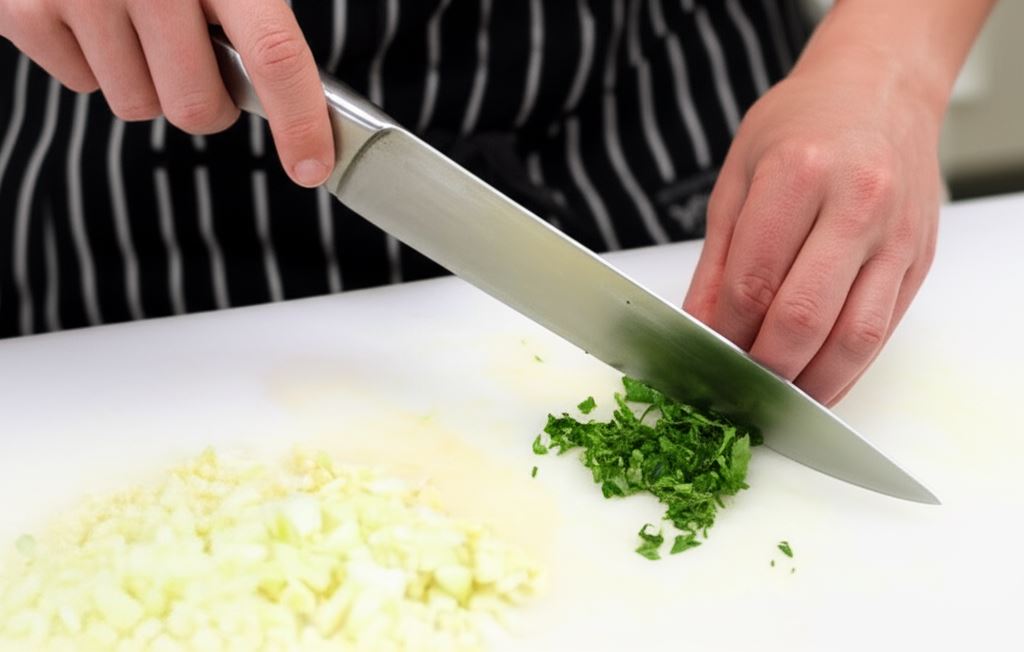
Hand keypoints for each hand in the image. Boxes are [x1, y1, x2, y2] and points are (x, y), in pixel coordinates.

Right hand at [0, 0, 333, 186]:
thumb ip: (259, 14)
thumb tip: (306, 96)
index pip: (273, 53)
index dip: (299, 119)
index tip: (312, 166)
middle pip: (197, 108)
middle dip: (210, 103)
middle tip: (204, 63)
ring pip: (138, 106)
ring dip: (148, 82)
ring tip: (139, 22)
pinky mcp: (24, 10)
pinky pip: (82, 85)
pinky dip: (95, 64)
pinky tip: (94, 16)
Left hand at [683, 50, 941, 405]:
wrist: (880, 89)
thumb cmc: (800, 126)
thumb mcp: (737, 178)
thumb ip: (718, 261)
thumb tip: (696, 327)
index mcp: (800, 174)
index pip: (752, 281)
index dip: (722, 332)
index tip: (703, 354)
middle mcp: (857, 204)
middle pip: (803, 317)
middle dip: (761, 367)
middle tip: (732, 387)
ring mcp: (896, 236)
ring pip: (852, 338)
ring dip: (807, 385)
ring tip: (772, 403)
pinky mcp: (918, 260)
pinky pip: (881, 333)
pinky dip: (844, 371)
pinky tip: (814, 385)